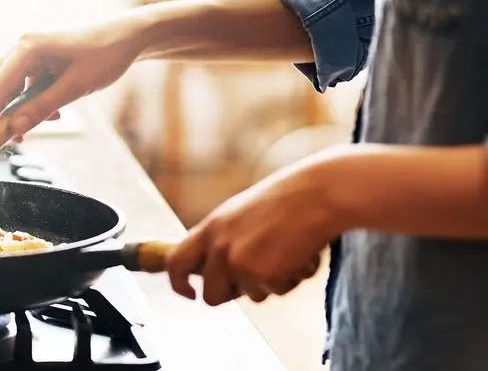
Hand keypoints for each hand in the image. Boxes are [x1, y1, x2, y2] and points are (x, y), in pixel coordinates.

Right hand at [0, 16, 147, 143]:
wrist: (126, 38)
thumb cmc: (105, 55)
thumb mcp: (75, 87)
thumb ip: (42, 108)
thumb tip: (14, 128)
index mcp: (28, 48)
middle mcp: (22, 48)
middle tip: (6, 140)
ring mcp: (28, 55)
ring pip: (7, 89)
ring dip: (18, 111)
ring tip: (43, 124)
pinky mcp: (37, 62)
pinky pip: (22, 88)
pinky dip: (30, 104)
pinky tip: (52, 112)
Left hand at [166, 154, 345, 305]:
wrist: (317, 195)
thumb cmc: (285, 201)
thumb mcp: (239, 215)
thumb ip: (222, 240)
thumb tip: (212, 270)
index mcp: (210, 228)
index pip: (176, 263)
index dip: (178, 283)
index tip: (189, 293)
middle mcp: (219, 248)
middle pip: (211, 295)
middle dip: (232, 295)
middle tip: (256, 278)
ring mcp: (239, 263)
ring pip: (250, 296)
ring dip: (270, 283)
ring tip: (285, 252)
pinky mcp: (263, 276)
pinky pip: (276, 293)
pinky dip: (291, 280)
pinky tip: (299, 254)